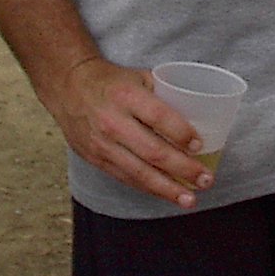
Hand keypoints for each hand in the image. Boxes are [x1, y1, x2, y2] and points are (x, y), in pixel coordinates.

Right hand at [41, 56, 213, 208]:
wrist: (68, 86)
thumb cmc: (110, 81)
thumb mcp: (139, 76)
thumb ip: (165, 93)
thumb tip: (197, 113)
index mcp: (127, 96)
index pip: (159, 117)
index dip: (181, 133)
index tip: (200, 146)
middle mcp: (113, 122)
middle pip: (153, 151)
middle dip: (183, 169)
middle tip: (205, 180)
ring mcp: (102, 145)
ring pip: (139, 173)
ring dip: (167, 189)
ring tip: (190, 199)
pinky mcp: (96, 160)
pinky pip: (126, 178)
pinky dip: (148, 188)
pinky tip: (165, 194)